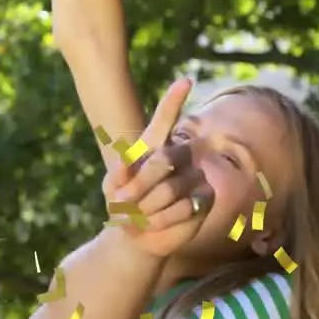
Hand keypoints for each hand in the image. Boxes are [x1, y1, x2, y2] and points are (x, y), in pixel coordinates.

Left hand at [103, 78, 213, 257]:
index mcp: (155, 147)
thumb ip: (117, 176)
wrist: (139, 237)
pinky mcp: (206, 198)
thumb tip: (124, 162)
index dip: (174, 101)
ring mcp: (196, 176)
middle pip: (163, 160)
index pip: (165, 120)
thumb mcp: (112, 189)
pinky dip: (162, 219)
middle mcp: (179, 156)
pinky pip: (184, 207)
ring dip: (148, 208)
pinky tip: (156, 223)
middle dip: (139, 185)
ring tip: (140, 216)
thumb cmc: (124, 206)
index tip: (186, 81)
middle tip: (122, 200)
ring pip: (172, 188)